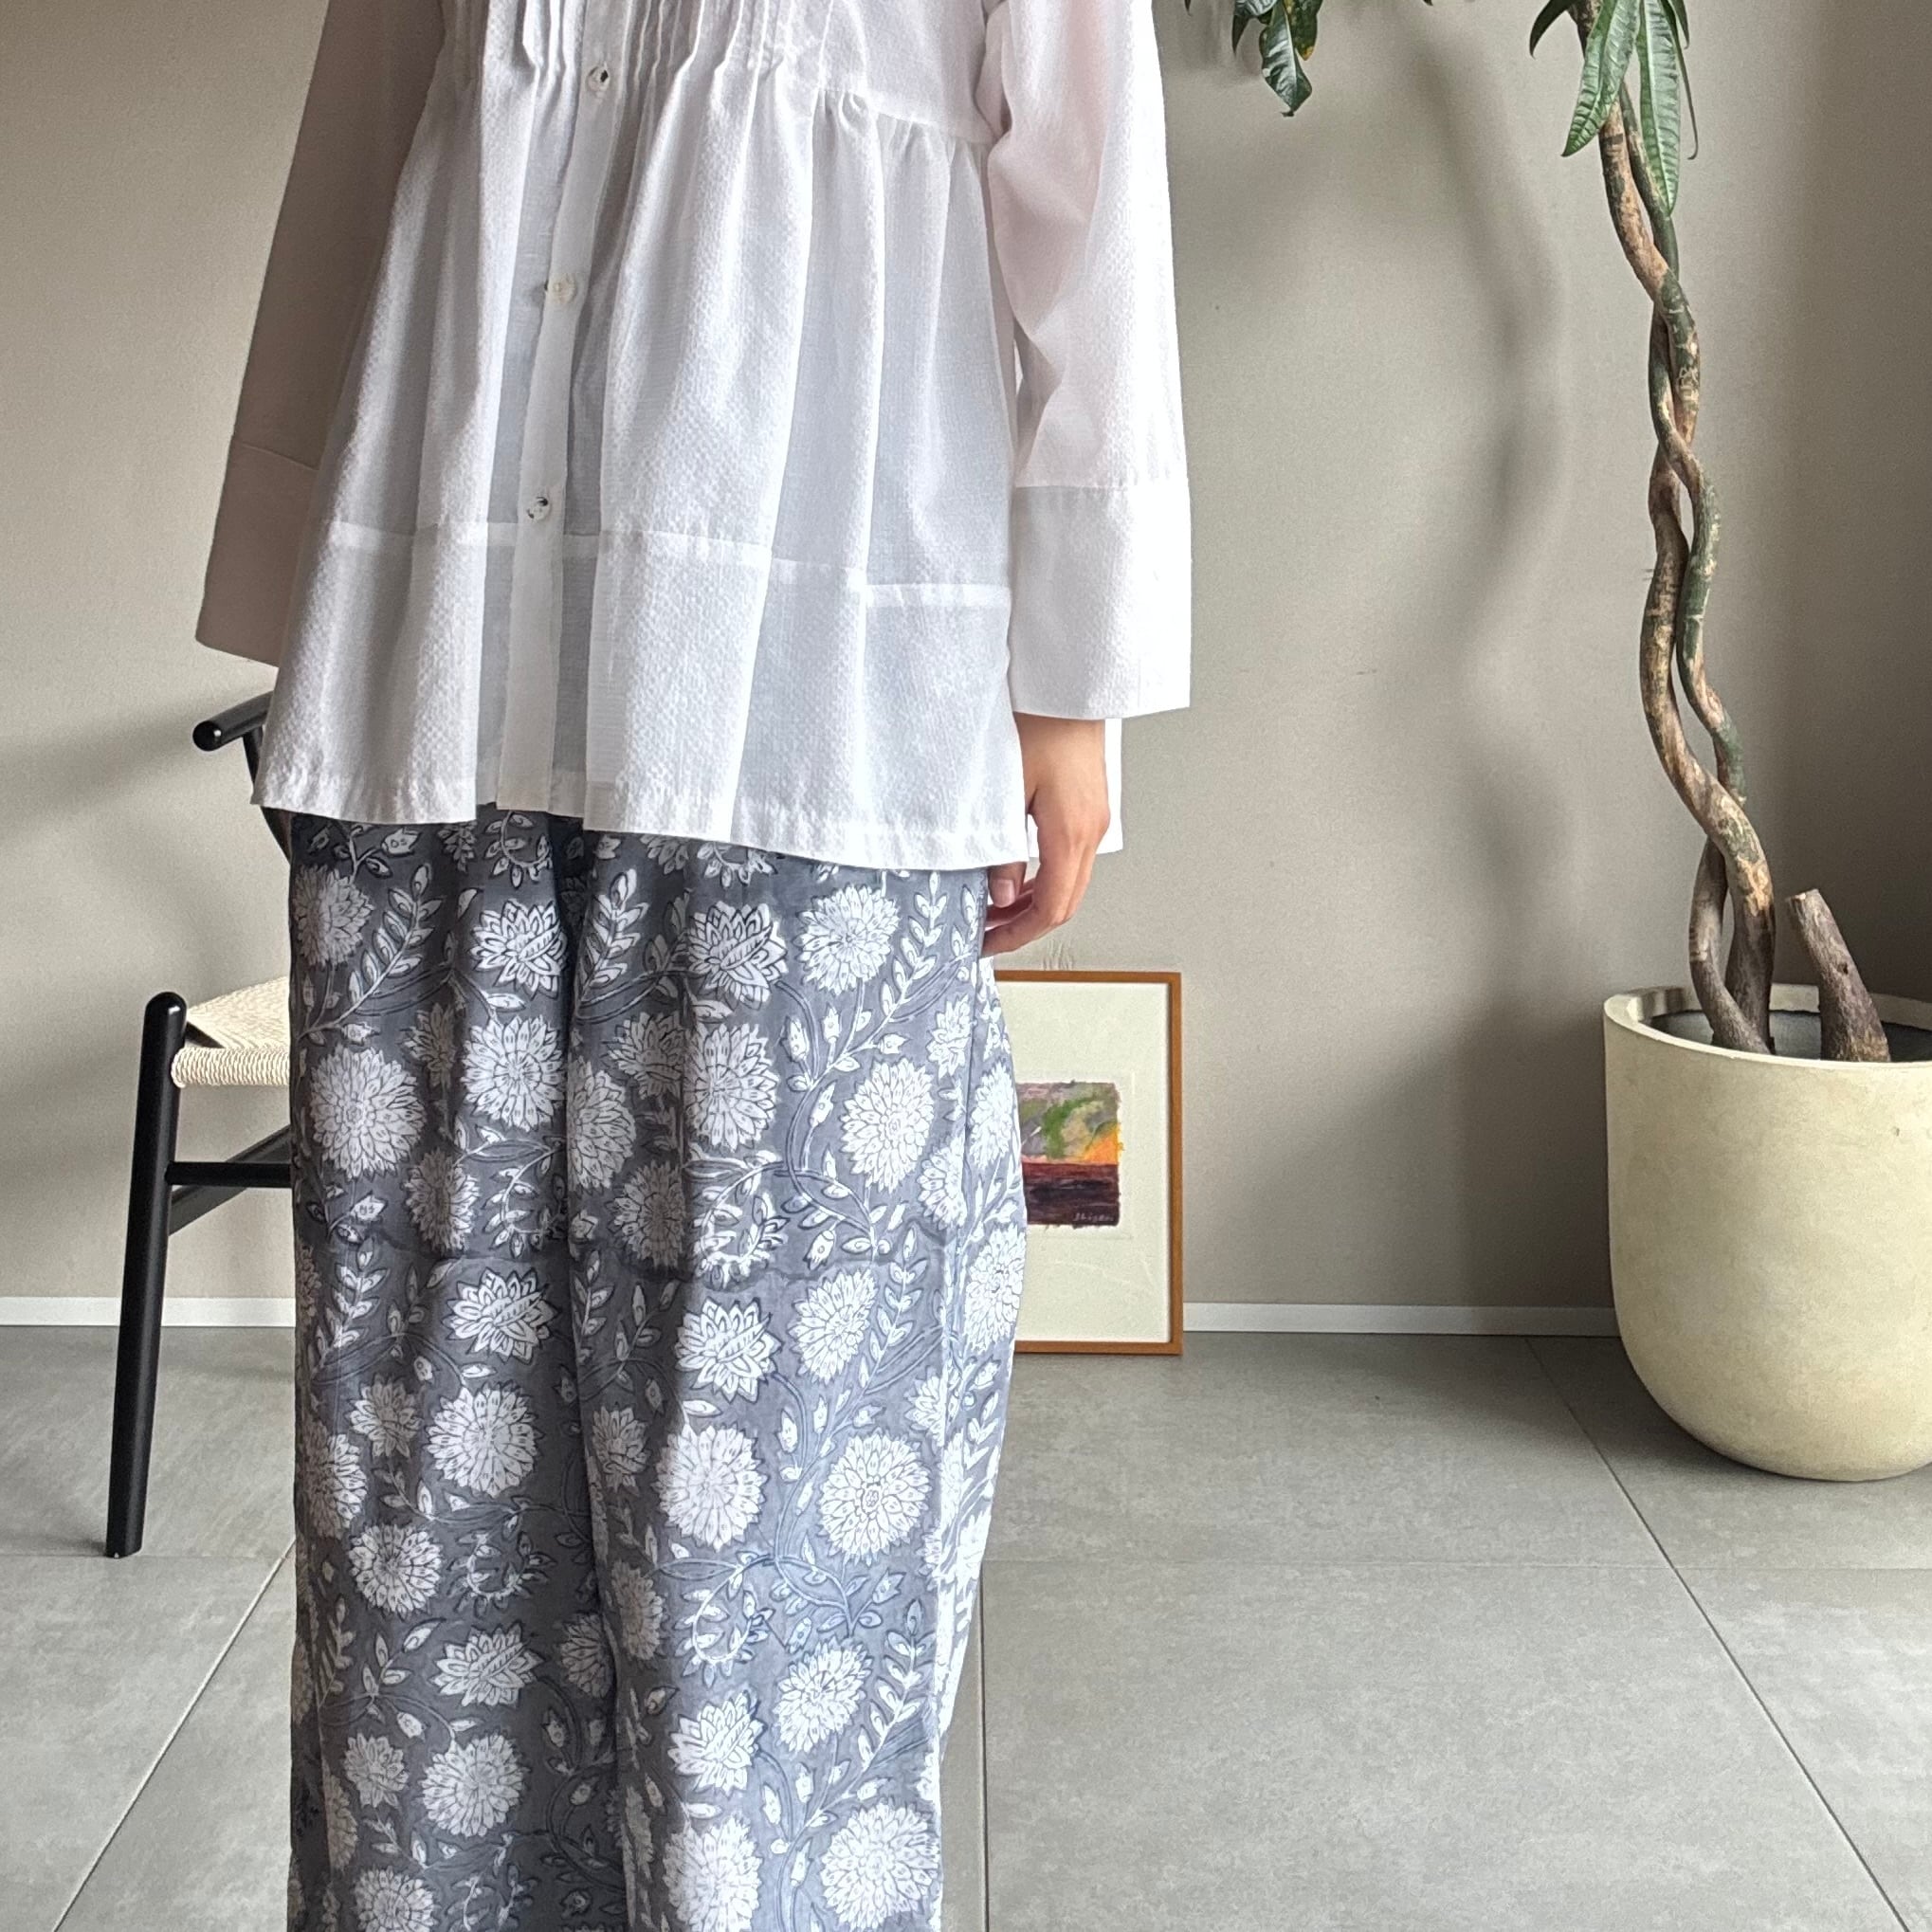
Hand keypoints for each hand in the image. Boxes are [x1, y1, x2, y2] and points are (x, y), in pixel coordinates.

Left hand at [982, 714, 1109, 956]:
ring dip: (1036, 902)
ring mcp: (1094, 820)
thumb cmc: (1037, 723)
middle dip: (1025, 926)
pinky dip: (1046, 878)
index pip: (1050, 907)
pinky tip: (1020, 877)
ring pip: (1070, 882)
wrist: (1068, 684)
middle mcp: (1090, 831)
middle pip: (1065, 903)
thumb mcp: (1005, 793)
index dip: (1018, 934)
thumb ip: (1001, 851)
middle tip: (988, 934)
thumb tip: (999, 896)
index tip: (988, 944)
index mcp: (1070, 832)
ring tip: (997, 910)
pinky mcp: (1089, 808)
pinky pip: (1072, 859)